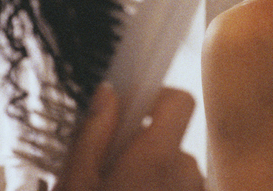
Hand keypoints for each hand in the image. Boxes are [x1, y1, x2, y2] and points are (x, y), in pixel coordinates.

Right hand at [54, 85, 203, 190]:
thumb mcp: (76, 182)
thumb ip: (93, 133)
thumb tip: (107, 93)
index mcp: (157, 159)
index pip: (180, 100)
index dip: (156, 98)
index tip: (129, 112)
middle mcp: (188, 173)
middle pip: (171, 138)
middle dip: (142, 148)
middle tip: (109, 169)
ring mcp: (196, 190)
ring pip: (174, 167)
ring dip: (151, 174)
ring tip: (120, 188)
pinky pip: (182, 186)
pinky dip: (163, 188)